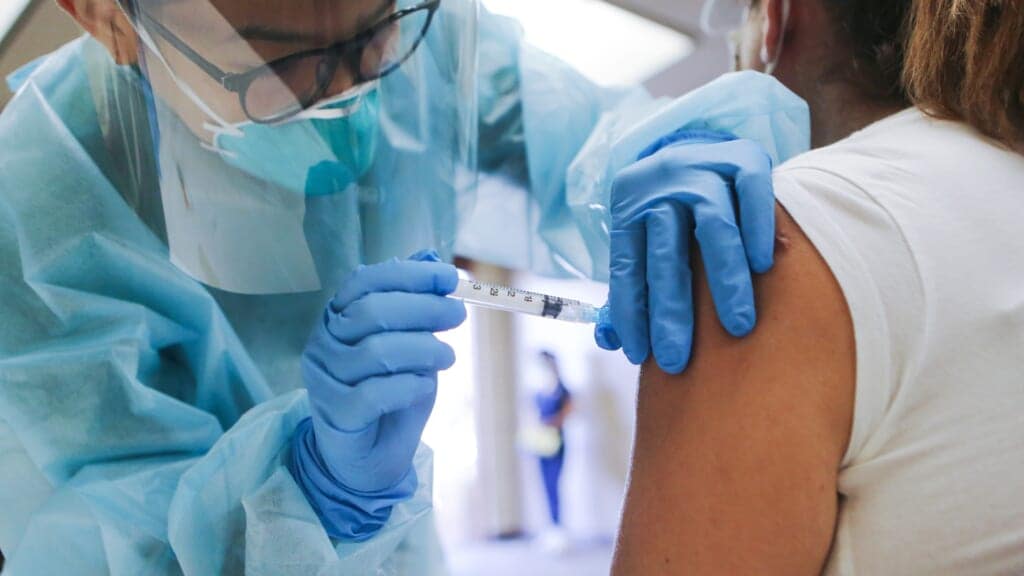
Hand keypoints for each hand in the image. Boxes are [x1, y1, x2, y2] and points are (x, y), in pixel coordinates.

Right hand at [290, 250, 465, 539]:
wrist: (371, 458)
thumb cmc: (391, 393)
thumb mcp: (411, 343)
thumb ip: (415, 304)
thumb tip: (432, 257)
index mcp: (338, 316)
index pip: (366, 281)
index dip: (410, 276)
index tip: (450, 278)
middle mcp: (323, 342)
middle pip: (371, 312)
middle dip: (423, 308)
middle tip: (457, 316)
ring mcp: (323, 379)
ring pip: (376, 352)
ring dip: (423, 350)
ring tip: (448, 357)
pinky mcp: (334, 415)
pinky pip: (372, 394)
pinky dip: (406, 386)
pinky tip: (422, 387)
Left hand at [595, 130, 774, 373]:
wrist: (696, 140)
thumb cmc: (669, 210)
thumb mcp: (639, 237)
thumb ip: (627, 287)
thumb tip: (608, 340)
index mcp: (629, 207)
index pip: (626, 266)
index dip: (632, 312)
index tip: (641, 355)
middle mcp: (661, 185)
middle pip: (665, 253)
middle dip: (672, 311)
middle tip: (680, 360)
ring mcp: (702, 167)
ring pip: (713, 225)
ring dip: (724, 279)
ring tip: (737, 326)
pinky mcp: (743, 155)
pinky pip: (752, 192)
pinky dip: (757, 228)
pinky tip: (763, 266)